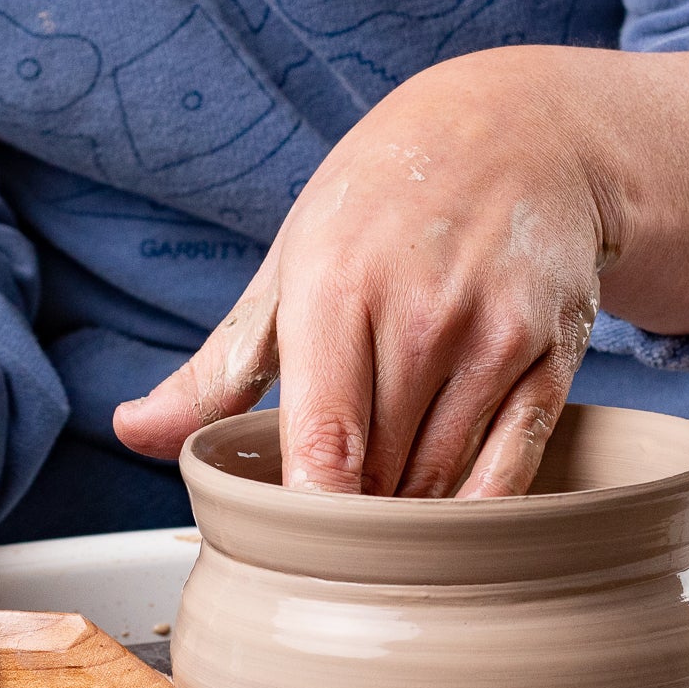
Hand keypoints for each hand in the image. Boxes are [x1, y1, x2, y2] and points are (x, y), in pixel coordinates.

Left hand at [116, 47, 608, 496]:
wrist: (519, 131)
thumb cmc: (375, 208)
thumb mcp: (286, 270)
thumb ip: (213, 369)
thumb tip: (132, 432)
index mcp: (335, 291)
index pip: (325, 442)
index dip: (310, 516)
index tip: (291, 556)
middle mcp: (423, 315)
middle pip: (381, 475)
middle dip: (348, 521)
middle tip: (321, 536)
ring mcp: (499, 335)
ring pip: (445, 479)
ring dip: (407, 518)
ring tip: (375, 522)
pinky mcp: (556, 354)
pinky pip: (516, 464)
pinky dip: (480, 507)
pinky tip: (448, 518)